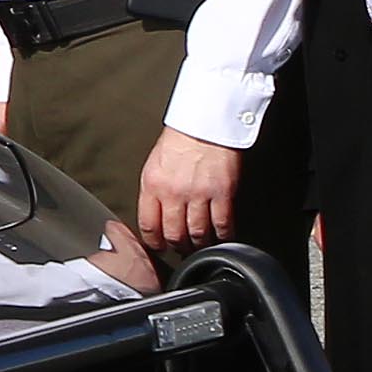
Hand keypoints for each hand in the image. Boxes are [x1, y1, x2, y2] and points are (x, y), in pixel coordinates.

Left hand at [136, 128, 242, 252]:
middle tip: (182, 249)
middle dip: (178, 246)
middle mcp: (174, 193)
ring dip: (200, 244)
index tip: (159, 246)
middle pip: (174, 234)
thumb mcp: (155, 164)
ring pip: (198, 233)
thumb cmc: (181, 139)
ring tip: (201, 246)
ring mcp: (199, 194)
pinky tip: (222, 237)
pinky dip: (223, 236)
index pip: (148, 225)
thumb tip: (154, 213)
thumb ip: (154, 190)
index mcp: (153, 185)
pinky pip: (222, 224)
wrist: (206, 122)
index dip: (154, 241)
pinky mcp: (222, 193)